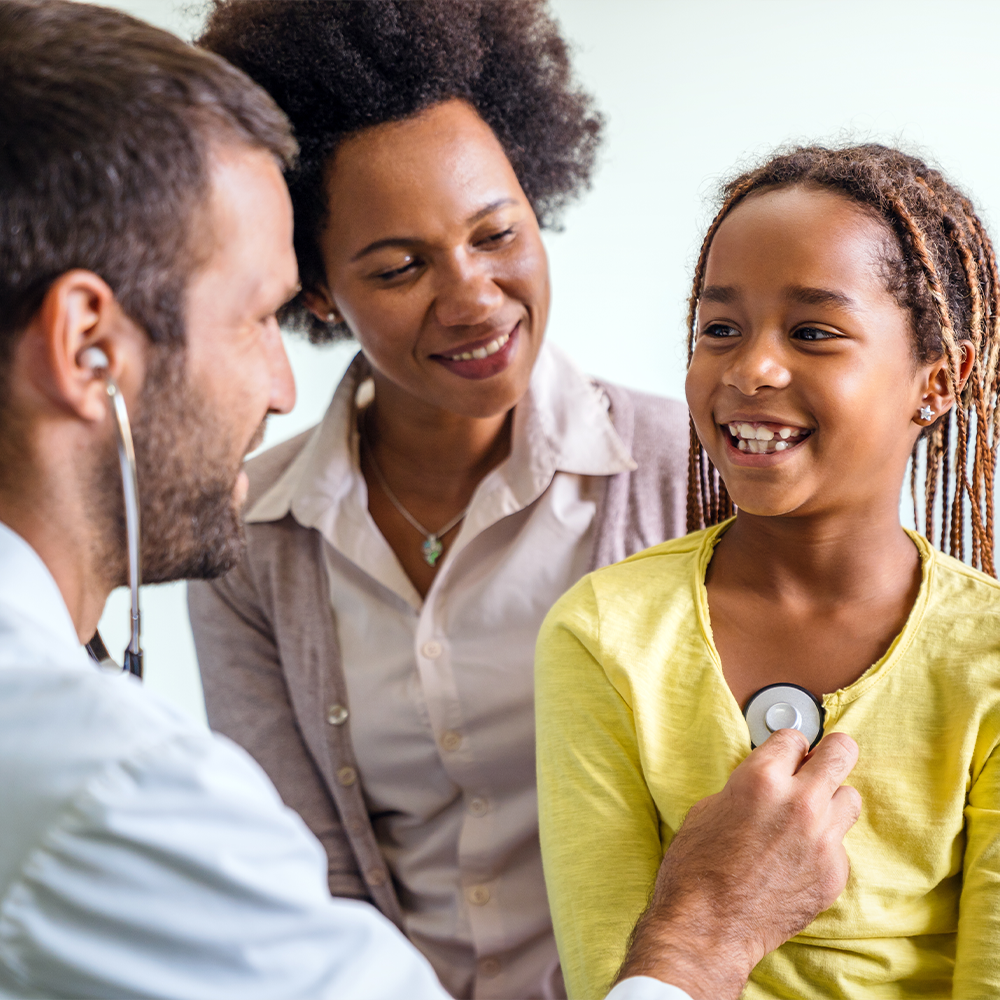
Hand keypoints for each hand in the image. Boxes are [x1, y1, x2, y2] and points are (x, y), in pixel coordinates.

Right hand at [615, 730, 860, 999]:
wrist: (709, 926)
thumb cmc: (698, 866)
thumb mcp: (711, 806)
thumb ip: (748, 785)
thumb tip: (771, 780)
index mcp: (761, 778)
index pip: (795, 738)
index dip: (788, 747)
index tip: (787, 756)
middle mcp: (799, 802)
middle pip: (842, 752)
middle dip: (832, 752)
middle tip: (822, 761)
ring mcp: (822, 839)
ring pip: (850, 798)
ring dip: (830, 801)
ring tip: (808, 815)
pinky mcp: (834, 873)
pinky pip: (840, 844)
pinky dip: (823, 845)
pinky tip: (796, 859)